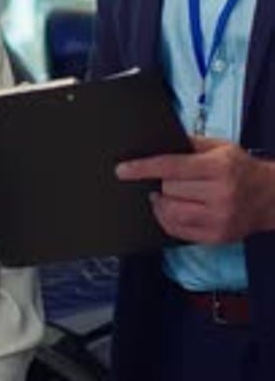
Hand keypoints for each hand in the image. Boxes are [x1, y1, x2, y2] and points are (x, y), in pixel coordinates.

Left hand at [115, 136, 274, 243]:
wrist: (269, 196)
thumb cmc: (240, 167)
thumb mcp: (220, 146)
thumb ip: (190, 143)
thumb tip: (157, 143)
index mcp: (218, 167)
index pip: (171, 167)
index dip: (143, 168)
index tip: (121, 170)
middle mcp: (220, 194)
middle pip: (169, 190)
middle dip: (161, 183)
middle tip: (163, 180)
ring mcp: (219, 219)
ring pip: (171, 213)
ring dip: (161, 203)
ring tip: (162, 195)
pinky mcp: (217, 237)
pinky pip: (179, 232)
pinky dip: (167, 220)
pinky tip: (170, 209)